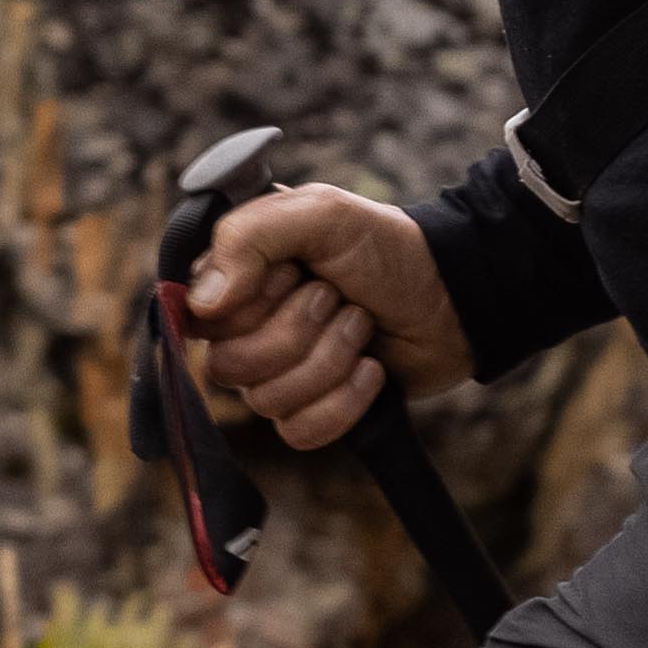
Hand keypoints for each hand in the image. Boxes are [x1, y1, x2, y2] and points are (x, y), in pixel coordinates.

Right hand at [175, 180, 468, 444]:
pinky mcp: (312, 410)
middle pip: (229, 366)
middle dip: (296, 332)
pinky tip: (371, 370)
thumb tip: (200, 303)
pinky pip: (299, 433)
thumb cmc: (383, 246)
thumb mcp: (318, 214)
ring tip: (361, 325)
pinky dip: (343, 404)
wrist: (451, 294)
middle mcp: (244, 329)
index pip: (196, 317)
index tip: (292, 273)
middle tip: (335, 297)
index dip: (247, 304)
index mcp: (235, 279)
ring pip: (267, 401)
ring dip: (329, 360)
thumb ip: (247, 238)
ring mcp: (277, 374)